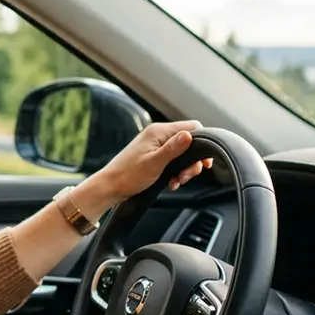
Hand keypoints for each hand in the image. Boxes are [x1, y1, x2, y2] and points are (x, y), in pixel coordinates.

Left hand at [80, 121, 212, 211]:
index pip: (192, 127)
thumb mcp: (154, 163)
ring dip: (184, 169)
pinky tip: (172, 182)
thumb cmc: (128, 175)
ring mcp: (156, 145)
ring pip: (182, 153)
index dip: (203, 143)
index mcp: (159, 132)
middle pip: (189, 142)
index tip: (204, 162)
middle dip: (192, 161)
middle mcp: (158, 135)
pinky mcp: (154, 155)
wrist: (110, 187)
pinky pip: (173, 160)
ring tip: (177, 181)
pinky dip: (176, 172)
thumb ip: (173, 149)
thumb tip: (189, 135)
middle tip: (186, 176)